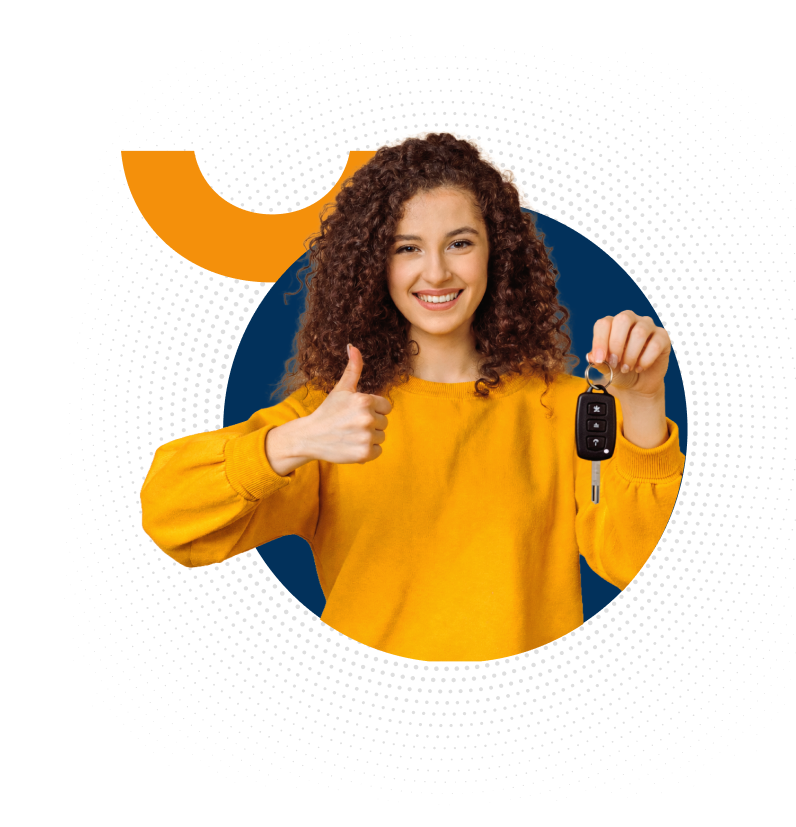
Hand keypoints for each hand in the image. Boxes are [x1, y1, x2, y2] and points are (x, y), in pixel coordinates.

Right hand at [301, 344, 391, 464]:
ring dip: (369, 438)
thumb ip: (353, 369)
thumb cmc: (328, 412)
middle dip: (371, 424)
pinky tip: (352, 446)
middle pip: (384, 423)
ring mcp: (366, 437)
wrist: (310, 437)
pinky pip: (378, 451)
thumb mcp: (341, 389)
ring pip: (381, 437)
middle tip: (351, 425)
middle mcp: (367, 418)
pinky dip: (367, 452)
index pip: (386, 407)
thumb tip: (354, 347)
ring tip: (351, 435)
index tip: (357, 413)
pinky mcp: (364, 454)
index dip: (373, 410)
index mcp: (364, 400)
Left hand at [587, 310, 670, 398]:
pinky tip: (639, 368)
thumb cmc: (619, 371)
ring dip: (631, 355)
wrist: (636, 384)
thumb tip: (591, 356)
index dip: (600, 341)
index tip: (600, 359)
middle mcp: (631, 320)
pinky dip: (645, 360)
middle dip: (616, 344)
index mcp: (612, 324)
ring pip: (640, 332)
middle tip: (614, 363)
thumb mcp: (605, 368)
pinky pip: (656, 344)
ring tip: (626, 368)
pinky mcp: (663, 337)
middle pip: (623, 320)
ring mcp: (648, 327)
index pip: (604, 324)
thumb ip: (598, 361)